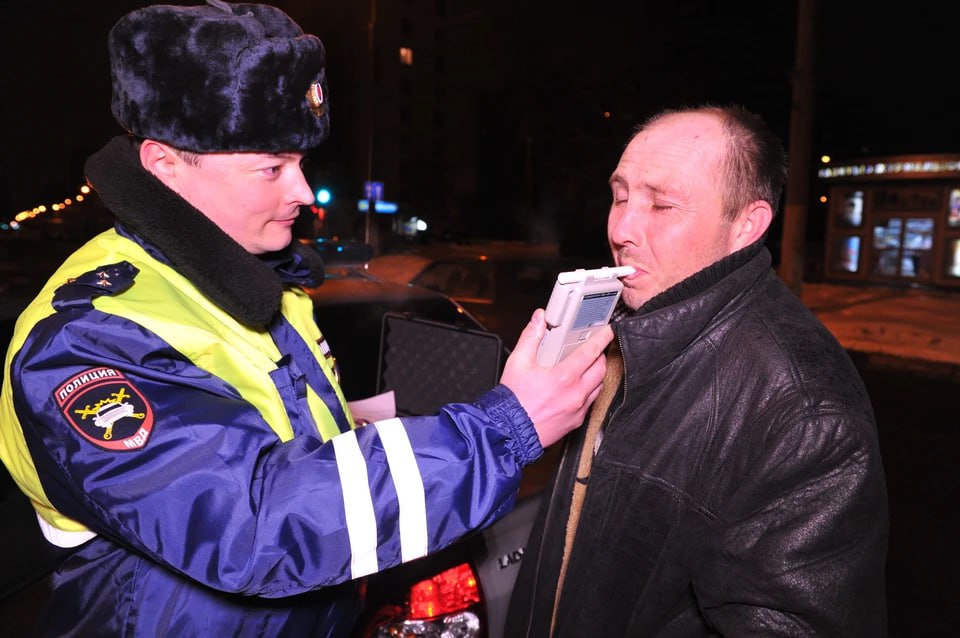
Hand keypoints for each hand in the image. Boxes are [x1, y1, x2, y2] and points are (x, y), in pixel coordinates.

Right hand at [500, 309, 612, 447]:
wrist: (510, 431)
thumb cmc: (514, 400)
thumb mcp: (518, 362)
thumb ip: (530, 337)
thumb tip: (539, 320)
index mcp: (564, 377)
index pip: (591, 352)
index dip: (602, 338)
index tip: (607, 332)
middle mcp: (576, 393)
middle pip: (601, 368)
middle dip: (599, 355)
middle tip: (593, 348)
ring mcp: (578, 409)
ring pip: (599, 386)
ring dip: (596, 374)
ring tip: (586, 367)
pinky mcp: (576, 421)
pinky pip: (591, 402)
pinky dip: (589, 391)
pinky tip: (577, 388)